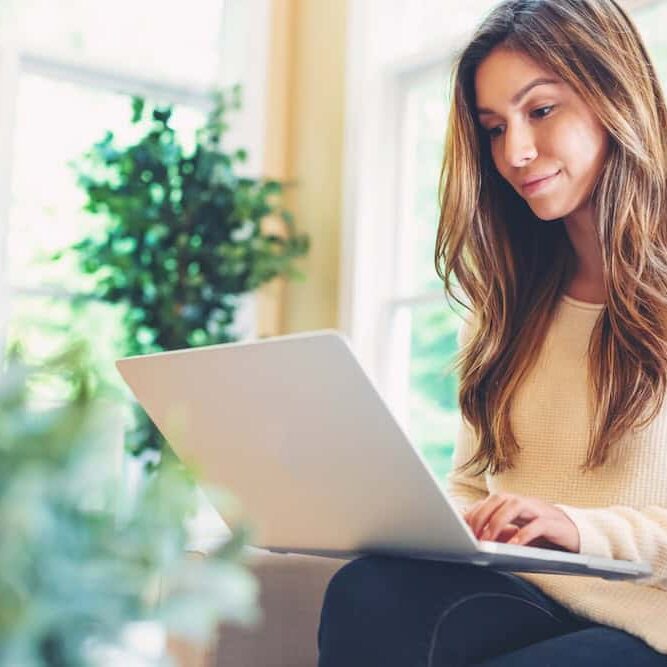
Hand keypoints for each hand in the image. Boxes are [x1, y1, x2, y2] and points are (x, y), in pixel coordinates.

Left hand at [463, 492, 580, 552]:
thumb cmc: (543, 535)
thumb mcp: (517, 532)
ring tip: (487, 539)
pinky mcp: (555, 523)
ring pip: (515, 506)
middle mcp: (524, 502)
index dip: (474, 513)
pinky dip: (523, 534)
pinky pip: (537, 525)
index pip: (488, 501)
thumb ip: (499, 531)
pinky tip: (513, 545)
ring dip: (498, 522)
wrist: (578, 536)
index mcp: (513, 503)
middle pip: (498, 499)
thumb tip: (473, 534)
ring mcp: (540, 510)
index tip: (462, 529)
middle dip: (482, 515)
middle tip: (472, 535)